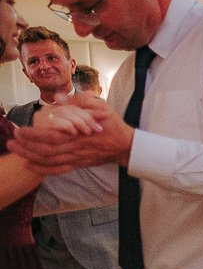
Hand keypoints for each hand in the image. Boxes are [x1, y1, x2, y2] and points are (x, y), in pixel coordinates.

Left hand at [10, 93, 133, 173]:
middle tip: (11, 142)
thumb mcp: (100, 106)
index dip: (35, 135)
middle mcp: (77, 148)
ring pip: (50, 161)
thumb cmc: (112, 124)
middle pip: (47, 151)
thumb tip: (60, 99)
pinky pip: (58, 169)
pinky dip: (43, 169)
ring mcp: (77, 158)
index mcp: (80, 133)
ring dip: (30, 157)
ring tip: (15, 151)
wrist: (125, 145)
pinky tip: (30, 165)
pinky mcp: (78, 164)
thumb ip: (80, 101)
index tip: (21, 130)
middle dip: (26, 147)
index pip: (54, 136)